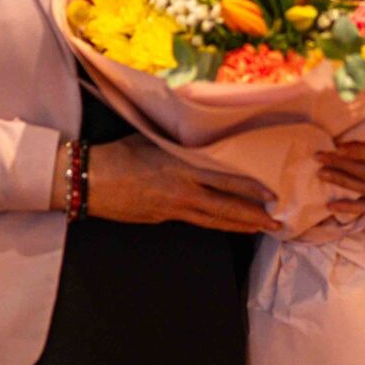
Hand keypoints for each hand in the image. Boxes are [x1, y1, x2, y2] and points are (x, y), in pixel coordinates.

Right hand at [81, 137, 277, 233]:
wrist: (87, 180)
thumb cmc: (118, 153)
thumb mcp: (154, 138)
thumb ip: (181, 141)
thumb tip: (202, 135)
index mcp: (182, 167)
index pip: (225, 181)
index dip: (250, 190)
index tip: (271, 194)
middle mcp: (182, 192)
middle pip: (225, 208)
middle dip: (253, 218)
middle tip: (277, 223)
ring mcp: (172, 209)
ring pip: (213, 221)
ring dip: (238, 226)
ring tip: (260, 229)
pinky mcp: (162, 219)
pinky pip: (195, 221)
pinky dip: (215, 223)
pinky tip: (225, 223)